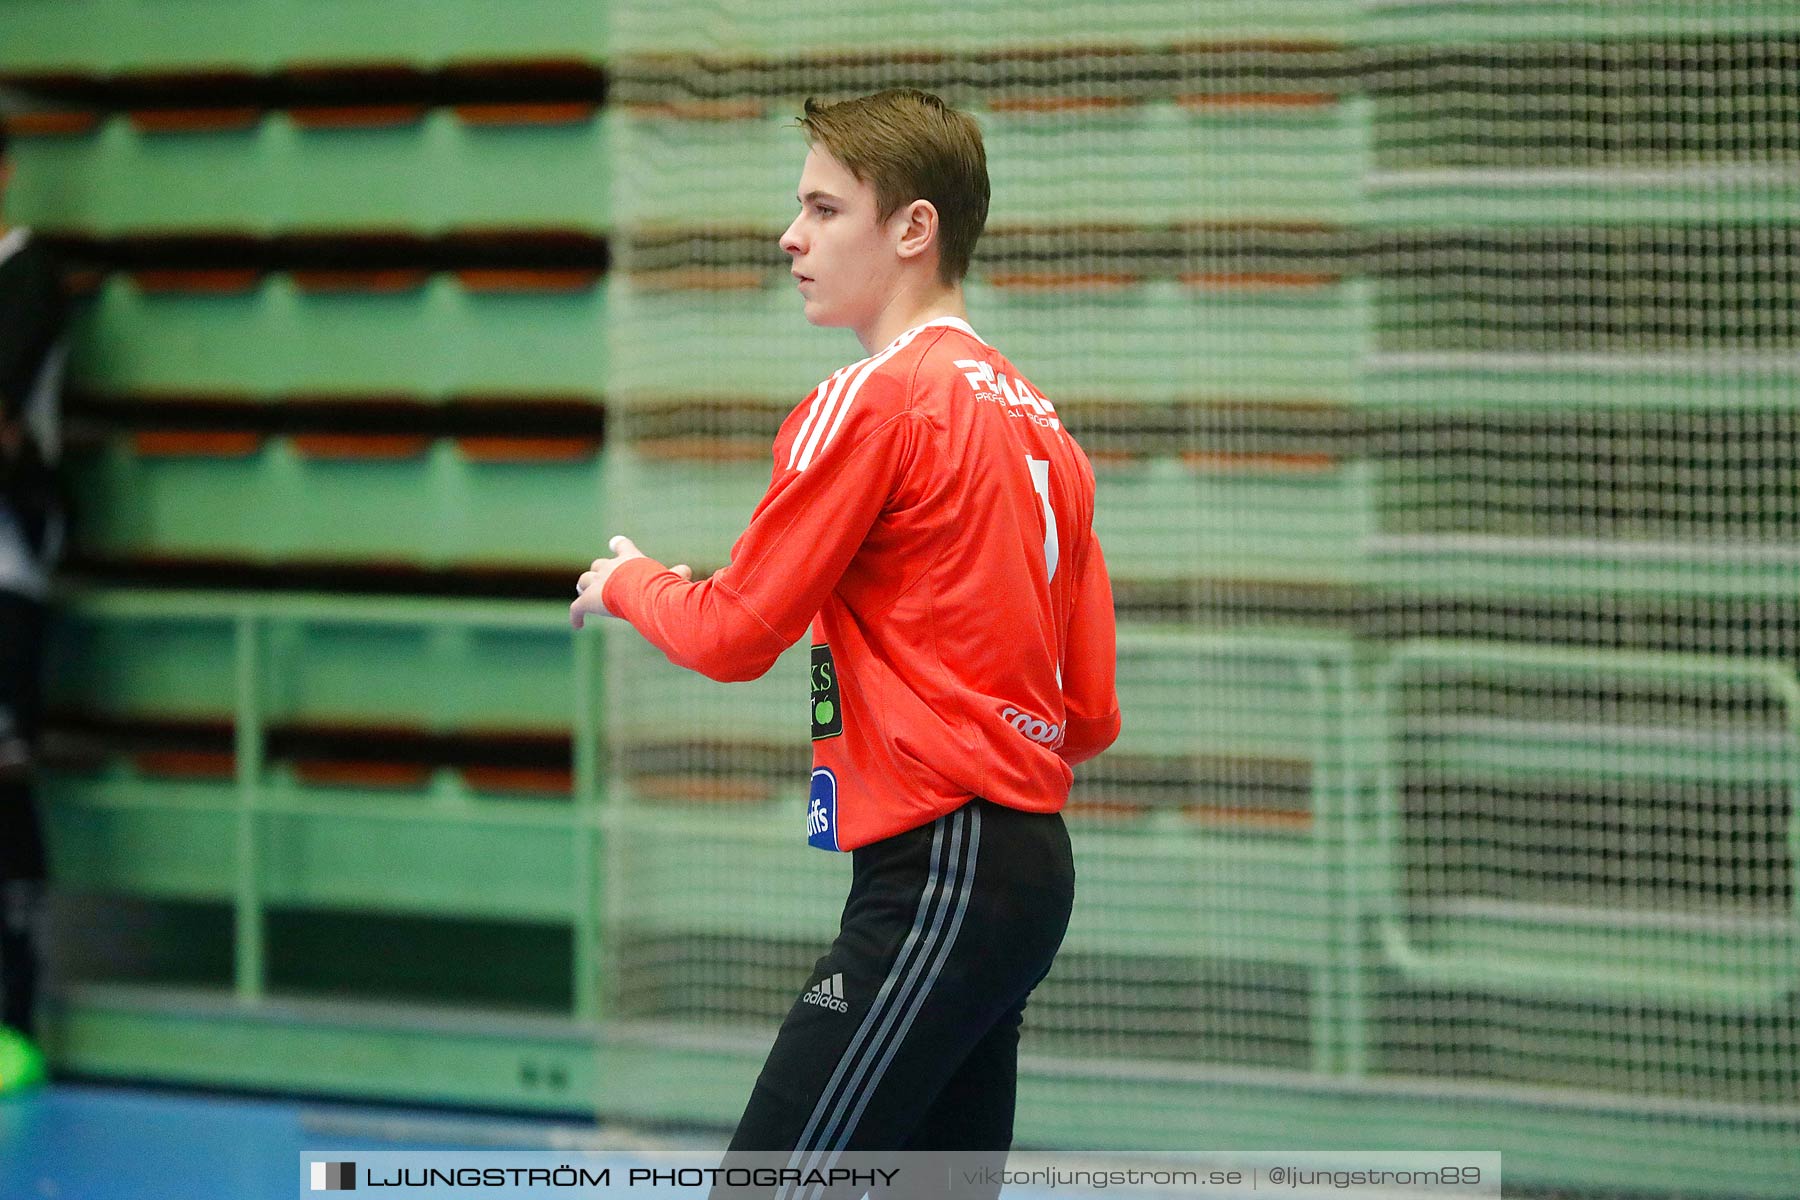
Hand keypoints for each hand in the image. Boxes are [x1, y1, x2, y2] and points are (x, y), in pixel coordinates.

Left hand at [570, 535, 691, 628]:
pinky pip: (577, 608)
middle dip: (598, 571)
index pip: (622, 546)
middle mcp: (610, 567)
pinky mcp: (588, 600)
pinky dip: (576, 616)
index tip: (615, 542)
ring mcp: (597, 583)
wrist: (639, 590)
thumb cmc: (659, 584)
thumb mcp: (671, 578)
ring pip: (584, 581)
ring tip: (583, 593)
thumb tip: (686, 571)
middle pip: (598, 565)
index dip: (619, 545)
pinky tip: (577, 625)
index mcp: (630, 559)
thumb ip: (676, 575)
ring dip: (584, 587)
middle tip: (597, 577)